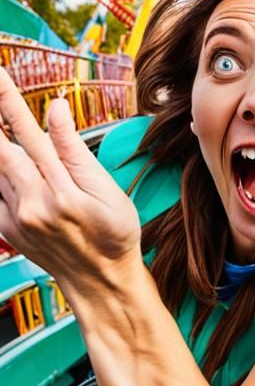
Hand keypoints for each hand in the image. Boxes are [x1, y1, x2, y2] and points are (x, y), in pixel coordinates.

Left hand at [0, 68, 140, 298]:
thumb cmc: (114, 235)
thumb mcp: (106, 190)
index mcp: (59, 190)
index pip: (27, 134)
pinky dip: (0, 175)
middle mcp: (29, 203)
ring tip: (14, 142)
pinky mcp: (6, 228)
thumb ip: (73, 149)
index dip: (7, 103)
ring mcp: (13, 218)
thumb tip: (57, 109)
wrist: (101, 282)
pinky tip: (12, 167)